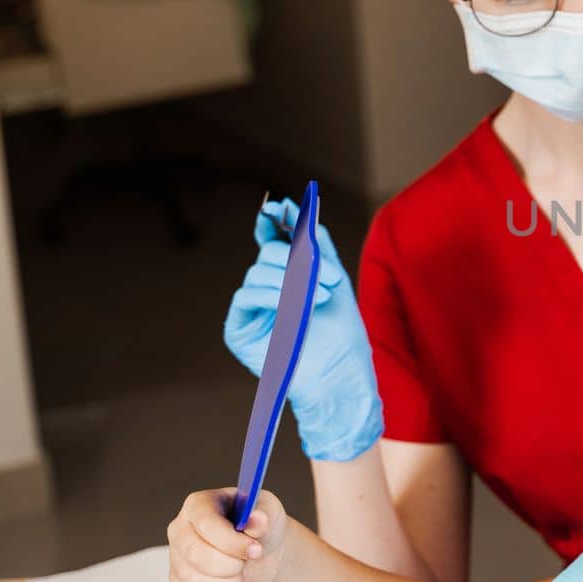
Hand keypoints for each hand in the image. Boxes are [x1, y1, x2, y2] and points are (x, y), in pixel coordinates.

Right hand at [166, 488, 287, 581]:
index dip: (232, 542)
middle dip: (230, 566)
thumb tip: (257, 520)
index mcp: (198, 505)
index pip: (205, 525)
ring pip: (195, 581)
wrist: (261, 554)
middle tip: (247, 564)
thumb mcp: (270, 512)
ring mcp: (176, 558)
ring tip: (241, 579)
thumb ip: (264, 514)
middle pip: (196, 555)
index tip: (256, 551)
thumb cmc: (261, 527)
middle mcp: (180, 530)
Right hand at [222, 198, 383, 459]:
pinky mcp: (240, 328)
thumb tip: (302, 212)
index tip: (281, 205)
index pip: (273, 240)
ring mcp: (252, 308)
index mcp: (289, 276)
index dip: (274, 221)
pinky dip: (270, 295)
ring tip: (320, 298)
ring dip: (292, 280)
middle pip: (267, 252)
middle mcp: (267, 289)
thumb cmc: (342, 335)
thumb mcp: (336, 282)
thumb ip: (319, 247)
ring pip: (257, 271)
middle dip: (300, 259)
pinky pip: (245, 296)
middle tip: (329, 279)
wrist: (340, 375)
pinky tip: (293, 307)